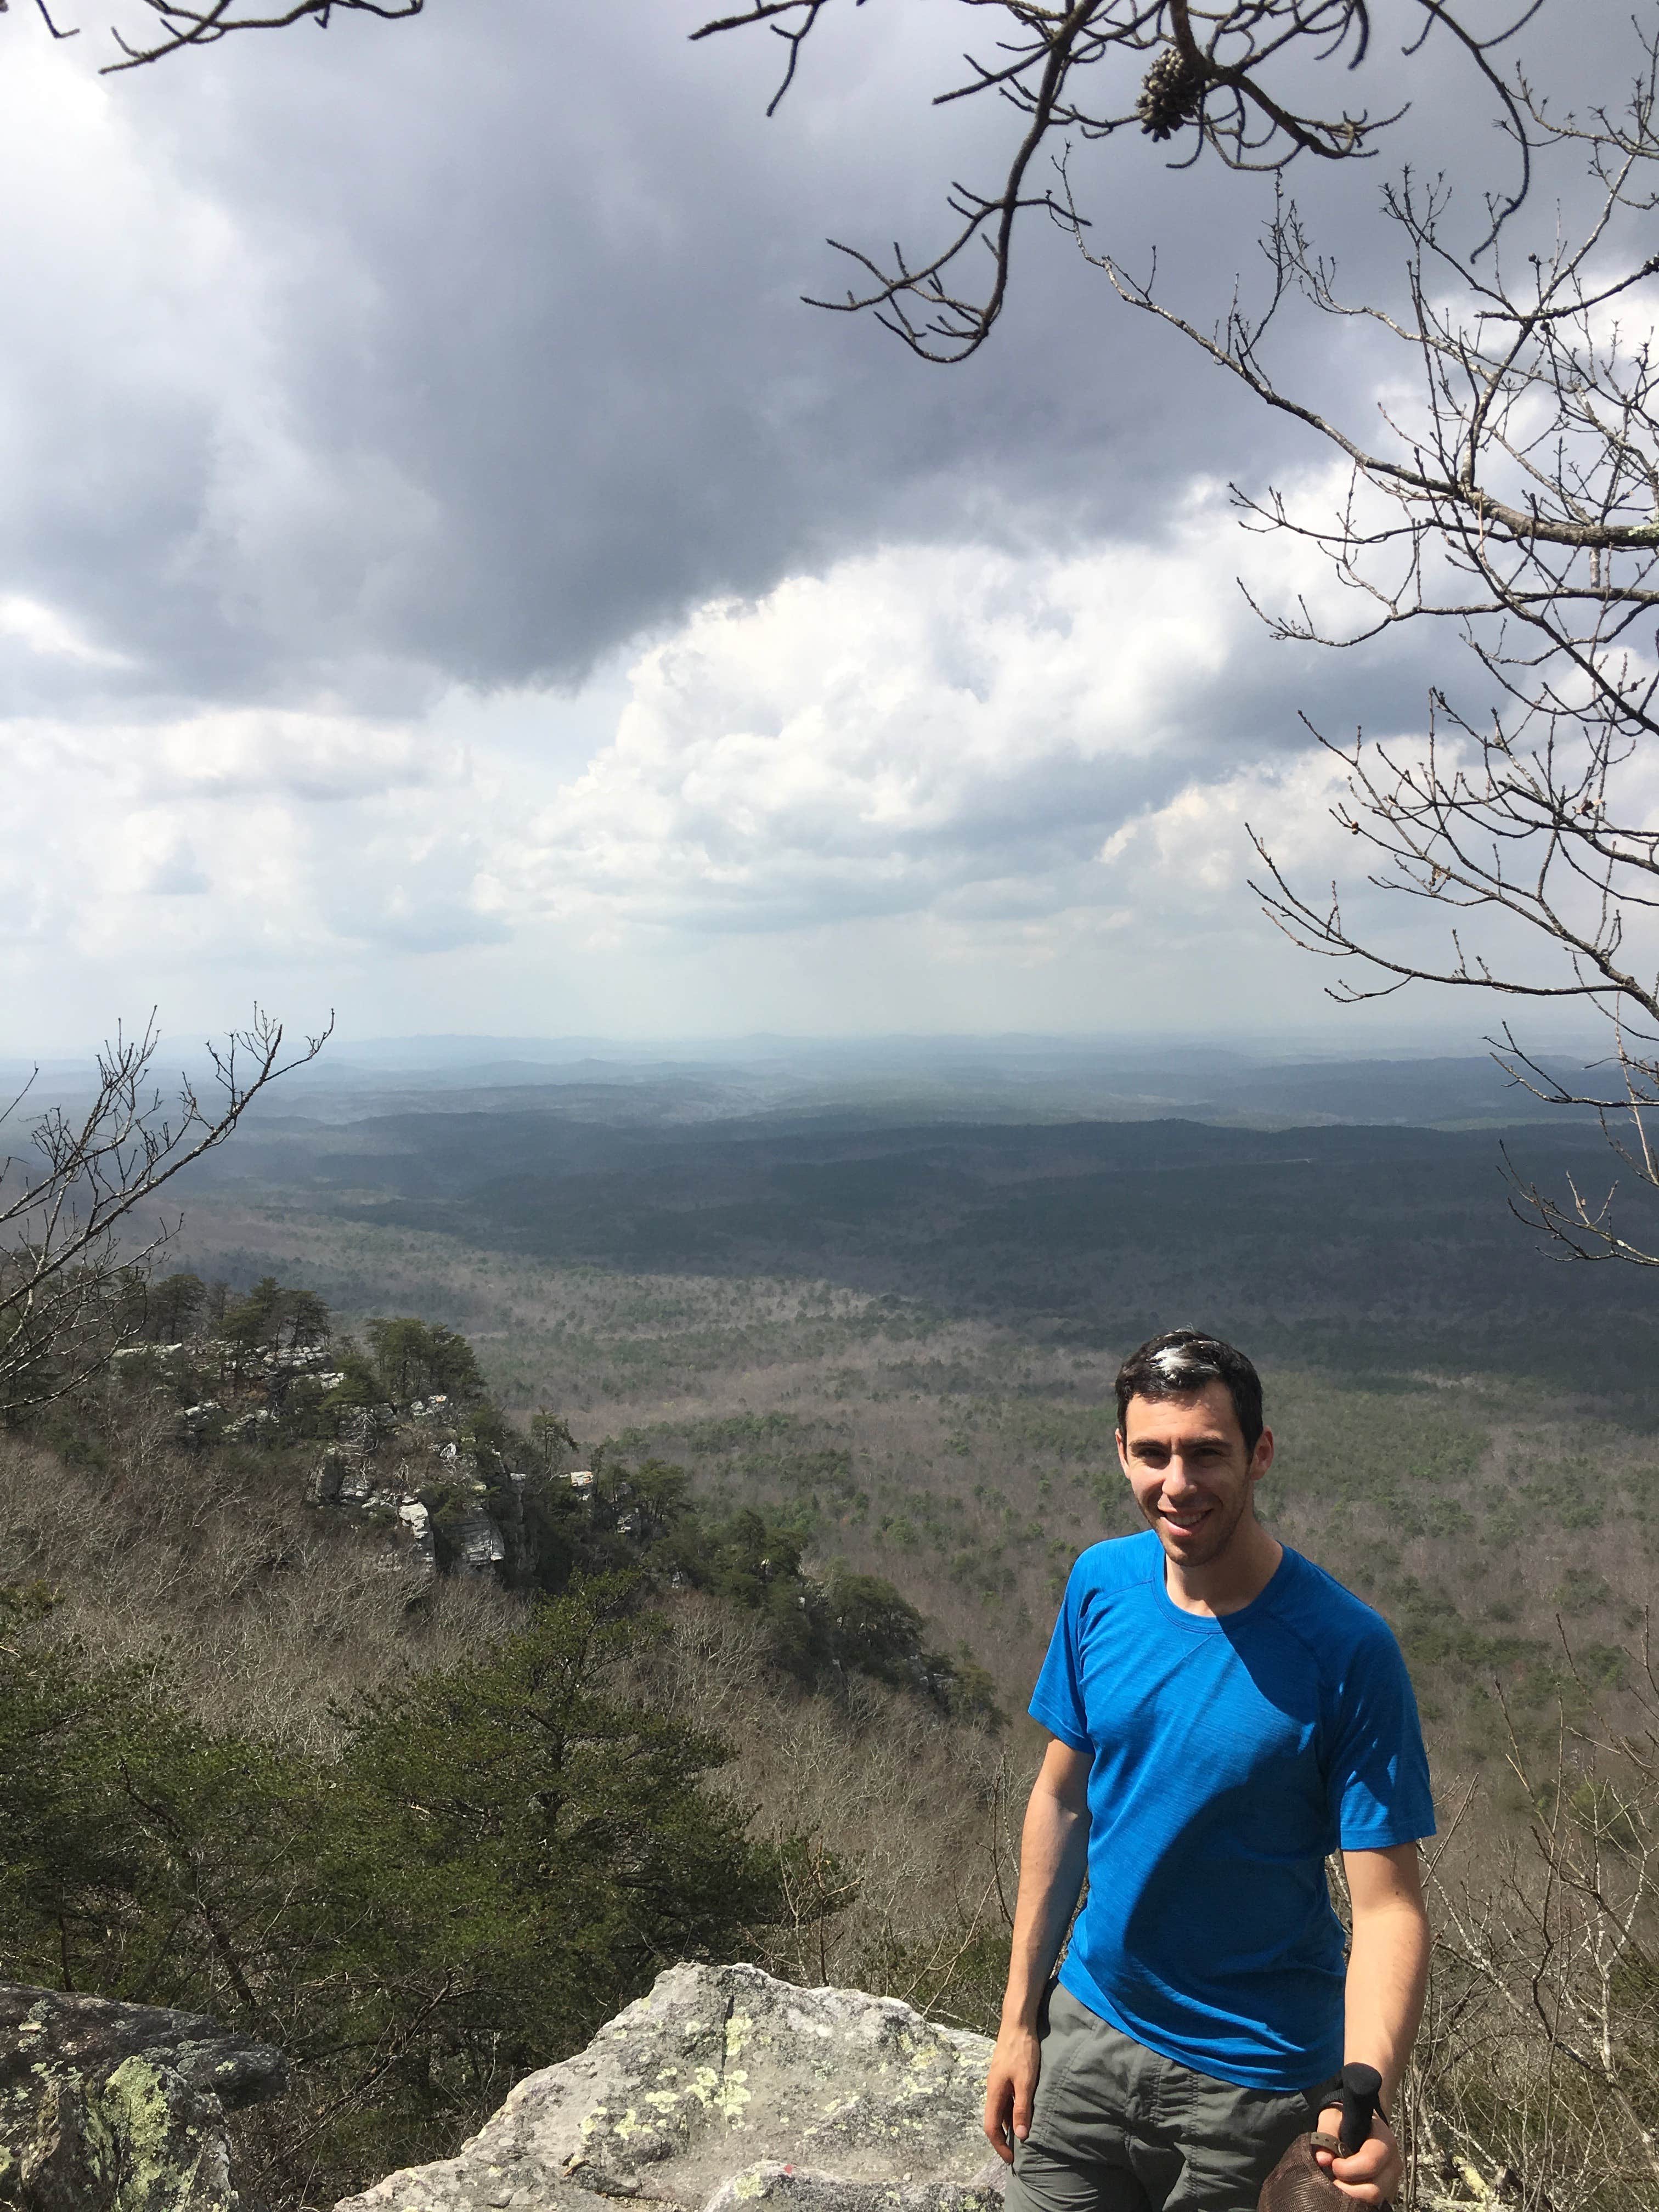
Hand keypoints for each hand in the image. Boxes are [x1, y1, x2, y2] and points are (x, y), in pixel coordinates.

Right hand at [983, 2023, 1040, 2164]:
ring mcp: (998, 2080)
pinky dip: (1012, 2111)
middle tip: (1018, 2152)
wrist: (1018, 2022)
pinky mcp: (1005, 2074)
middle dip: (1003, 2138)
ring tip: (1023, 2136)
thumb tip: (1021, 2135)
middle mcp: (993, 2088)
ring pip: (1000, 2109)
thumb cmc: (1022, 2051)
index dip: (999, 2146)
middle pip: (994, 2120)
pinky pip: (1005, 2099)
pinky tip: (1024, 2112)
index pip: (991, 2127)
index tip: (1011, 2159)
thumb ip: (1022, 2108)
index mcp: (994, 2092)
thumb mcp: (1025, 2082)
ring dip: (1008, 2124)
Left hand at [1314, 2104, 1400, 2205]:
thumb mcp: (1333, 2117)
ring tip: (1337, 2184)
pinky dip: (1358, 2201)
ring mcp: (1392, 2181)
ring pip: (1375, 2201)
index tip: (1333, 2164)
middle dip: (1348, 2189)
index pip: (1370, 2162)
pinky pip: (1374, 2205)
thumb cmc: (1345, 2120)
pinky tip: (1346, 2189)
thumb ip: (1326, 2133)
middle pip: (1375, 2190)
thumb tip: (1322, 2160)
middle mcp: (1393, 2163)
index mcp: (1384, 2141)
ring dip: (1352, 2197)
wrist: (1359, 2124)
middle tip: (1332, 2180)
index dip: (1348, 2169)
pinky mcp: (1387, 2193)